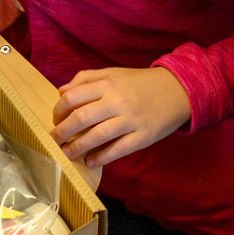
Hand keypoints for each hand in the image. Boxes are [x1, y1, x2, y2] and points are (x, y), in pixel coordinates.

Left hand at [51, 67, 188, 167]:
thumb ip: (86, 78)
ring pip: (97, 135)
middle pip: (81, 117)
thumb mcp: (114, 73)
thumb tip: (61, 91)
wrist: (179, 90)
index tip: (55, 119)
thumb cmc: (141, 83)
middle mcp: (117, 101)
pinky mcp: (143, 136)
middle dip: (62, 131)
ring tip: (67, 153)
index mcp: (108, 84)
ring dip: (78, 147)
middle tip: (54, 139)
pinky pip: (118, 149)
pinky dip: (101, 157)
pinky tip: (90, 161)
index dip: (58, 110)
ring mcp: (131, 120)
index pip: (73, 97)